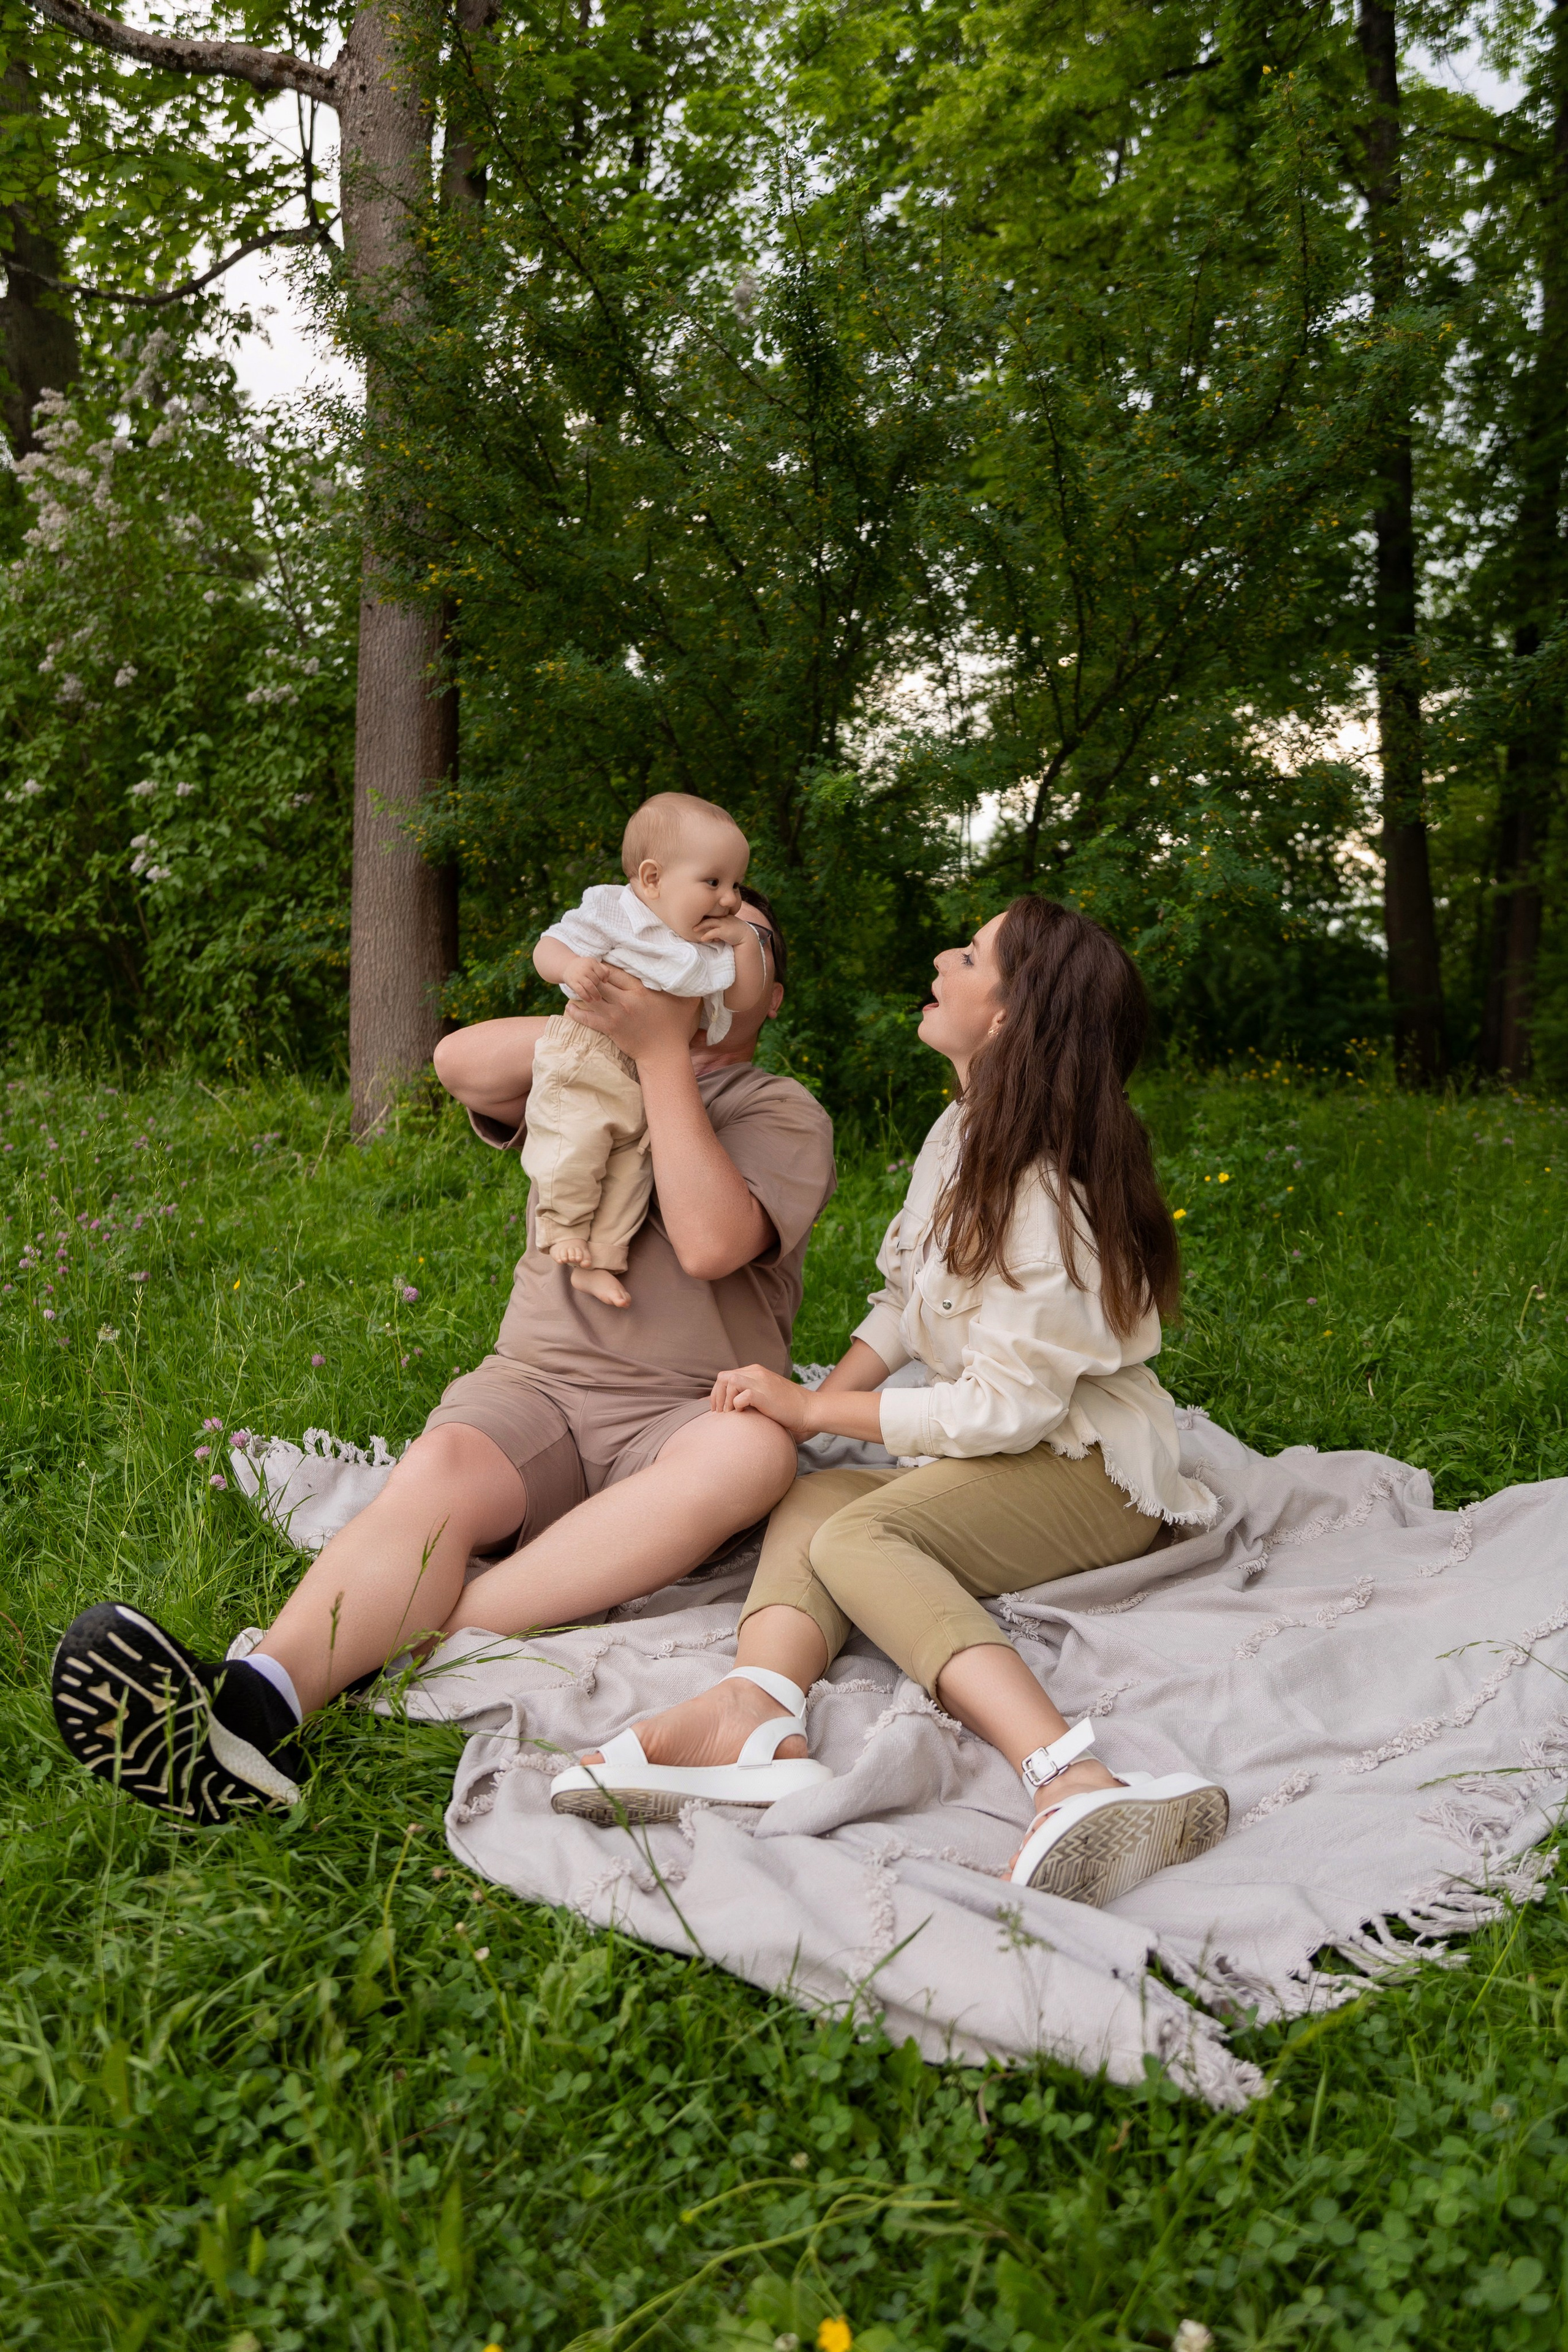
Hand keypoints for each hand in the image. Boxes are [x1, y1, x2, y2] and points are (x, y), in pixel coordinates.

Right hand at [560, 953, 612, 1002]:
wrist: (567, 966)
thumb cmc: (584, 966)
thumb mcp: (593, 963)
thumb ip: (603, 969)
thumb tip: (605, 980)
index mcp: (591, 962)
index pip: (602, 973)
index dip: (603, 978)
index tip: (603, 982)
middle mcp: (585, 968)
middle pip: (596, 980)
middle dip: (598, 986)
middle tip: (598, 991)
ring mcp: (578, 975)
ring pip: (590, 986)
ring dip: (595, 994)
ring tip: (598, 999)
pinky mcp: (572, 982)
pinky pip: (581, 991)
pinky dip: (586, 997)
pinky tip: (589, 1000)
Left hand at [564, 966, 702, 1061]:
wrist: (664, 1054)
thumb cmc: (676, 1027)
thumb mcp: (686, 1001)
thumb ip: (688, 983)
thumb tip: (698, 966)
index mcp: (641, 991)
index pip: (614, 971)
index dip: (604, 965)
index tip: (599, 963)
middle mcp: (625, 1001)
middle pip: (599, 981)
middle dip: (589, 976)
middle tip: (583, 971)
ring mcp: (615, 1016)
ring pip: (590, 998)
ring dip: (580, 991)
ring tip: (574, 985)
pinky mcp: (609, 1029)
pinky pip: (587, 1018)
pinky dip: (576, 1011)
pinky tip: (570, 1006)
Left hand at [694, 914, 751, 946]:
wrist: (746, 936)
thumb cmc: (735, 931)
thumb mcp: (727, 924)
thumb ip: (718, 924)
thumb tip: (708, 929)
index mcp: (722, 915)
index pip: (710, 912)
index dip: (702, 914)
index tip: (694, 916)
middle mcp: (722, 917)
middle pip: (708, 915)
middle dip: (698, 918)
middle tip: (690, 920)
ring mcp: (723, 924)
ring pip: (709, 922)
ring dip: (700, 926)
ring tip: (693, 929)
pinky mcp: (724, 932)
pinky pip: (713, 932)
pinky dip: (707, 935)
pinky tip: (702, 939)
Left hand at [710, 1362, 817, 1438]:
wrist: (809, 1409)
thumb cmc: (788, 1407)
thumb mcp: (766, 1394)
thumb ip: (750, 1392)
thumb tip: (730, 1403)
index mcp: (756, 1371)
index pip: (726, 1376)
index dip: (717, 1393)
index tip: (718, 1409)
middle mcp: (756, 1372)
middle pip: (723, 1377)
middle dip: (717, 1396)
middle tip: (720, 1413)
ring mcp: (761, 1382)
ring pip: (729, 1382)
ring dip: (725, 1400)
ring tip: (730, 1414)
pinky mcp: (764, 1394)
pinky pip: (740, 1395)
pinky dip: (736, 1405)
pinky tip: (743, 1413)